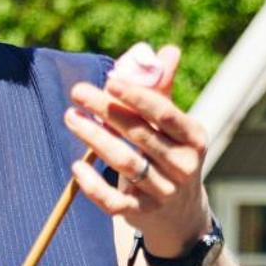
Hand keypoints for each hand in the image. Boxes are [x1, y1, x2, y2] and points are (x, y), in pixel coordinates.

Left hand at [63, 44, 214, 255]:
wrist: (181, 215)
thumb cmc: (170, 157)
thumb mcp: (174, 129)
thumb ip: (163, 92)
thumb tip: (168, 50)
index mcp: (194, 138)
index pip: (166, 114)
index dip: (138, 97)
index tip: (110, 80)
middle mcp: (183, 165)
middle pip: (140, 135)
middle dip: (106, 111)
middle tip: (78, 92)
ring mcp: (164, 192)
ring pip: (124, 163)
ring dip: (94, 139)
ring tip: (71, 117)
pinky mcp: (142, 213)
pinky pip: (113, 201)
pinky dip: (92, 185)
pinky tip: (76, 166)